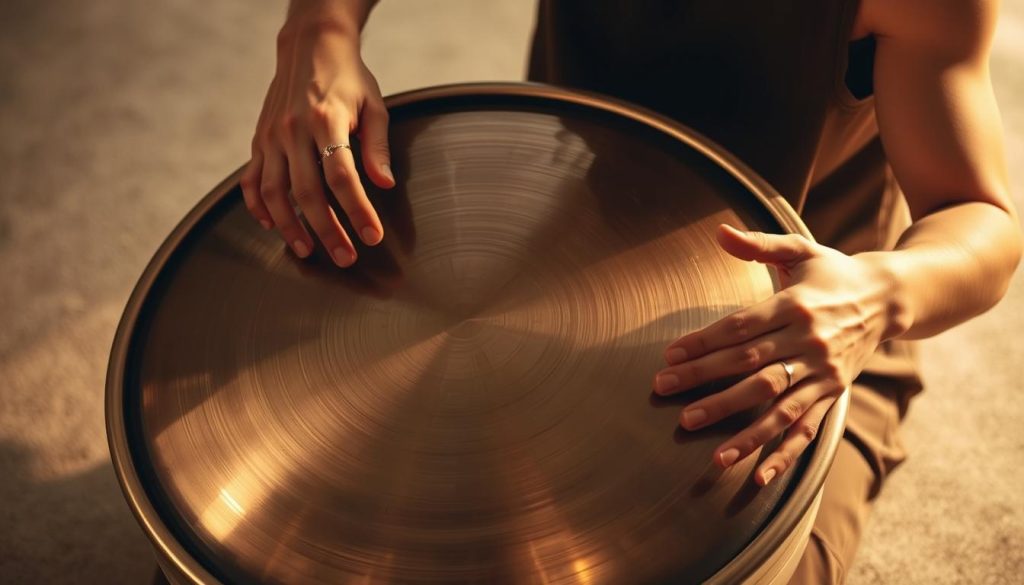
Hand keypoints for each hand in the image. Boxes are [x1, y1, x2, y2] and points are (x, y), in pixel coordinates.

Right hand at [240, 7, 394, 266]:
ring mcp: (271, 136)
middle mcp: (293, 130)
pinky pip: (252, 180)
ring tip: (309, 251)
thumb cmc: (348, 79)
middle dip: (328, 231)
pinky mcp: (258, 140)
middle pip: (308, 193)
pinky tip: (273, 226)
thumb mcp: (374, 106)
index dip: (358, 210)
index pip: (342, 176)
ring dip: (291, 227)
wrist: (309, 47)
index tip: (372, 236)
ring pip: (274, 192)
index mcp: (325, 120)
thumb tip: (385, 184)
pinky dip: (258, 206)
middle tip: (346, 258)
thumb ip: (377, 146)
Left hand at [653, 224, 904, 485]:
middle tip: (664, 393)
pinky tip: (757, 476)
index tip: (668, 356)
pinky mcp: (833, 394)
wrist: (890, 297)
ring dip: (740, 428)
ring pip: (776, 405)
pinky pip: (806, 429)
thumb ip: (759, 244)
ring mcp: (823, 372)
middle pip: (751, 367)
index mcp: (796, 305)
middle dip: (705, 382)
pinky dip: (783, 453)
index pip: (741, 328)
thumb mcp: (800, 250)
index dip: (704, 342)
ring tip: (705, 444)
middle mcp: (810, 341)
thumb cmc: (834, 272)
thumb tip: (718, 231)